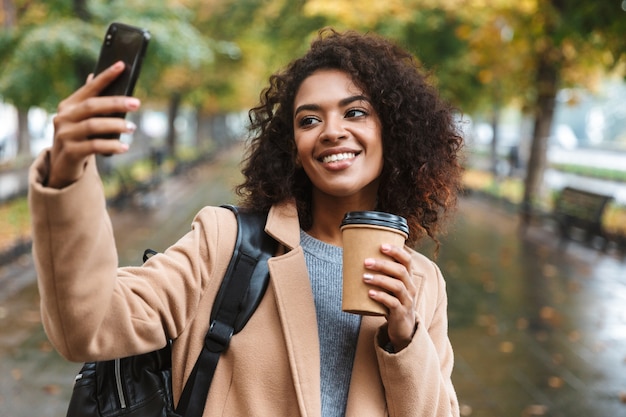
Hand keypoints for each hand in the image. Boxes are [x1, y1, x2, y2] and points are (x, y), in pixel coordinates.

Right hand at [47, 61, 139, 188]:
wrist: (63, 165)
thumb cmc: (80, 137)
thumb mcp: (83, 119)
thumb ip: (92, 102)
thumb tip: (94, 75)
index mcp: (69, 105)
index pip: (90, 88)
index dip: (106, 76)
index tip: (121, 66)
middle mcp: (64, 117)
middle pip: (92, 106)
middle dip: (116, 103)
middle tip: (136, 103)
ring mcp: (65, 134)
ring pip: (93, 125)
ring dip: (116, 125)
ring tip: (132, 128)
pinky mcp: (70, 151)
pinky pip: (94, 146)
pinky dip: (111, 146)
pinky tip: (124, 147)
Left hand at [363, 243, 416, 351]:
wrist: (402, 327)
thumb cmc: (391, 301)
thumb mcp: (389, 286)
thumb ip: (379, 274)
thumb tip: (353, 258)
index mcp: (408, 278)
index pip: (407, 260)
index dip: (396, 251)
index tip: (381, 246)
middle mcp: (410, 287)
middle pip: (400, 271)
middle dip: (383, 265)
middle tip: (365, 262)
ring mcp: (407, 301)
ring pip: (397, 286)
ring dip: (380, 280)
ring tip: (364, 277)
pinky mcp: (401, 313)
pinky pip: (393, 303)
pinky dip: (381, 297)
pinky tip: (370, 293)